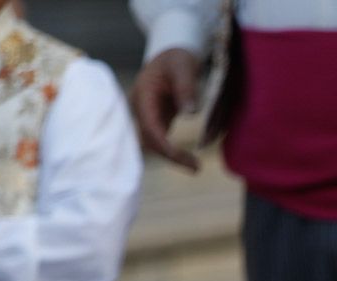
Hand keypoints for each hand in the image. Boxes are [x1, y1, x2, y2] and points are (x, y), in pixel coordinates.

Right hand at [130, 47, 202, 170]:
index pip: (149, 124)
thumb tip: (190, 112)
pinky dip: (173, 152)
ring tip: (196, 167)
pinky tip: (190, 161)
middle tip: (196, 167)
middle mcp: (141, 108)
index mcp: (143, 95)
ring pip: (154, 143)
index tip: (178, 154)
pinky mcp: (157, 121)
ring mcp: (147, 116)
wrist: (172, 56)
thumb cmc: (177, 58)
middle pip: (149, 138)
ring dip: (172, 157)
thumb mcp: (183, 66)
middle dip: (169, 155)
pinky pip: (161, 140)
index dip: (162, 142)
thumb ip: (186, 86)